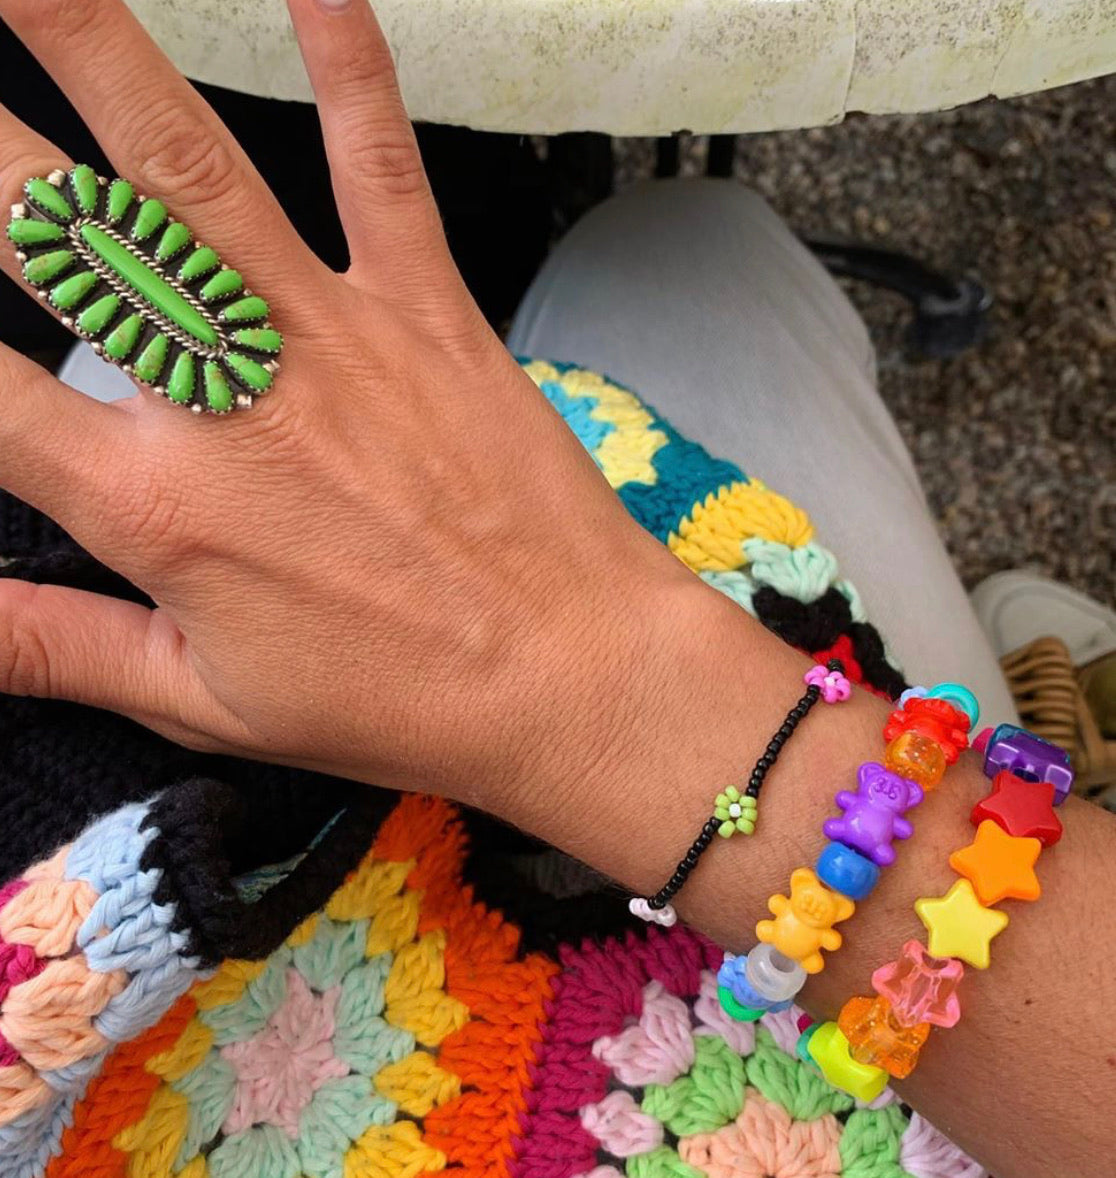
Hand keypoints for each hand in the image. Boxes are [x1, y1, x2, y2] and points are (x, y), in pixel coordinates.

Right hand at [0, 0, 699, 801]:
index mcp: (157, 507)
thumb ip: (57, 648)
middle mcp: (226, 399)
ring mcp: (330, 337)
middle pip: (52, 235)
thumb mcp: (211, 700)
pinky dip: (351, 65)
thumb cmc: (401, 701)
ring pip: (188, 166)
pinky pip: (379, 165)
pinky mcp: (428, 310)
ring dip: (94, 44)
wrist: (572, 674)